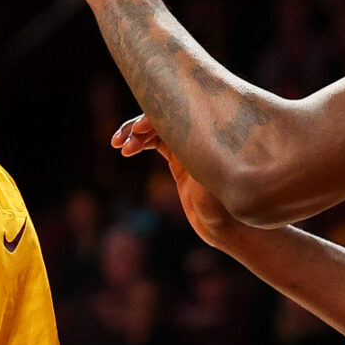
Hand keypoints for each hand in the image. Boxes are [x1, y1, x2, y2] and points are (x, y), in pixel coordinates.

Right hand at [112, 114, 266, 244]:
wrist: (226, 228)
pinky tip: (126, 150)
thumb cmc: (225, 209)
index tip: (138, 130)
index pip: (178, 116)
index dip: (155, 119)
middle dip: (140, 125)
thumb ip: (199, 164)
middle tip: (122, 141)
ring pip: (157, 129)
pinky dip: (139, 143)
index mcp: (208, 138)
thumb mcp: (211, 186)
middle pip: (165, 118)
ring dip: (135, 133)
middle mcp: (200, 138)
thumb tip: (186, 143)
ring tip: (118, 145)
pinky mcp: (180, 160)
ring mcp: (189, 148)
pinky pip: (156, 142)